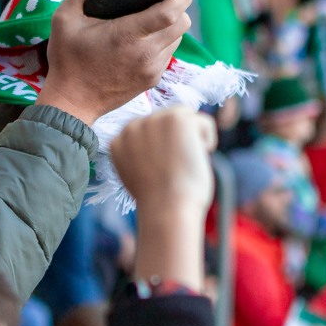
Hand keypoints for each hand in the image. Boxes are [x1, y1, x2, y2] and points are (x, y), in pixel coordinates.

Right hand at [37, 0, 192, 123]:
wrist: (71, 103)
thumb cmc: (67, 61)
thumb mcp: (63, 20)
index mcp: (127, 35)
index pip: (170, 12)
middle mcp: (146, 53)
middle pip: (182, 24)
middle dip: (180, 8)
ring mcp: (151, 69)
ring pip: (178, 39)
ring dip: (172, 26)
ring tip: (155, 19)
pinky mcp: (151, 80)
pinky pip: (168, 55)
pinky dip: (163, 43)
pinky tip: (146, 40)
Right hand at [113, 107, 217, 290]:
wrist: (166, 208)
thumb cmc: (159, 201)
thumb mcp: (138, 174)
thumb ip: (141, 154)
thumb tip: (161, 142)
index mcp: (118, 141)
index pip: (149, 131)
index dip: (163, 149)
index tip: (163, 172)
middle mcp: (131, 126)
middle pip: (166, 120)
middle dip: (176, 140)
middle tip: (175, 168)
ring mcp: (152, 119)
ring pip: (185, 117)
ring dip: (191, 138)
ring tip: (185, 162)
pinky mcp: (176, 118)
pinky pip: (204, 121)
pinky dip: (207, 140)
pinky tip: (196, 158)